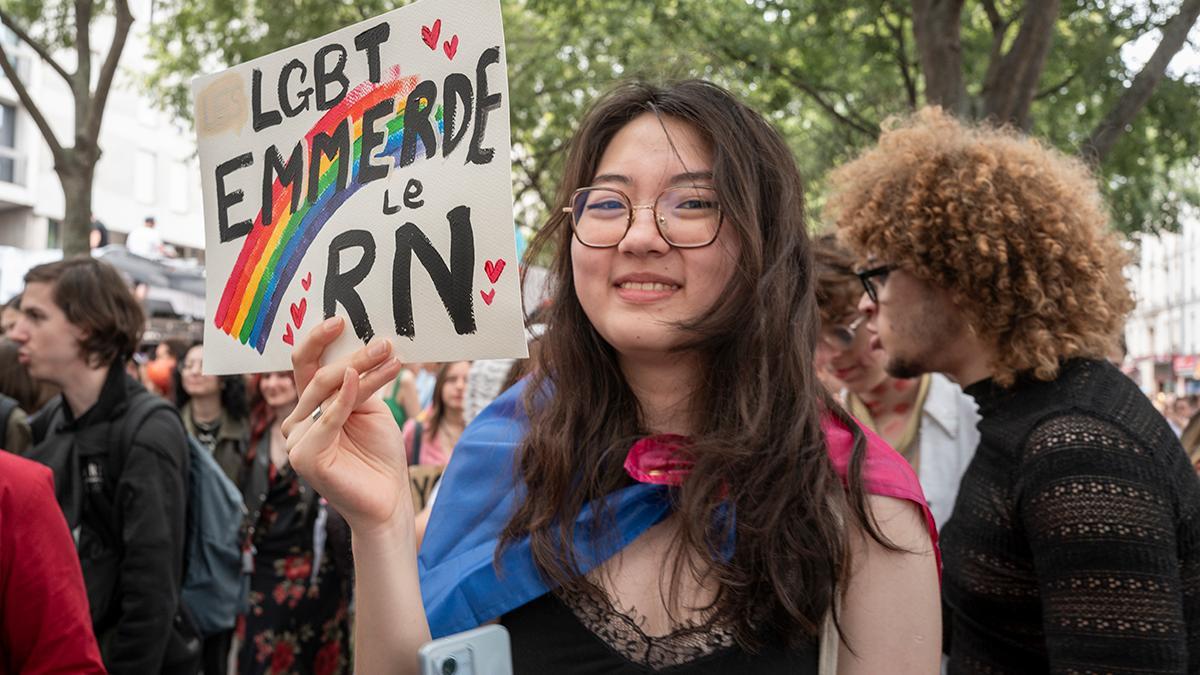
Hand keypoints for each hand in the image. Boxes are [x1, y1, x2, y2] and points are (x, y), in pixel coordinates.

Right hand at [283, 317, 410, 532]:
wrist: (388, 499)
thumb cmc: (379, 455)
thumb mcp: (370, 409)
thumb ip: (358, 383)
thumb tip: (363, 345)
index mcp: (309, 407)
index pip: (306, 366)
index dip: (318, 340)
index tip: (341, 320)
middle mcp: (297, 420)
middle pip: (319, 375)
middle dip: (352, 354)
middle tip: (383, 341)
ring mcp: (297, 439)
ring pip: (326, 390)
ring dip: (361, 369)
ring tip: (390, 355)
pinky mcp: (305, 456)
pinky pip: (328, 417)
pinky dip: (346, 396)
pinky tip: (362, 378)